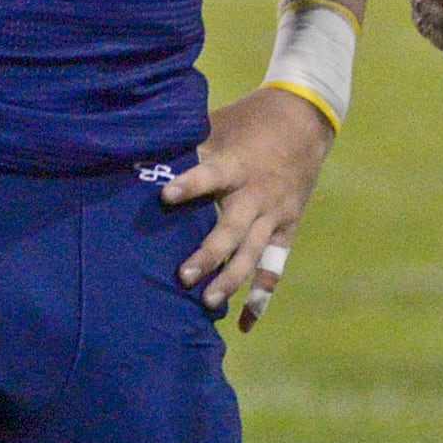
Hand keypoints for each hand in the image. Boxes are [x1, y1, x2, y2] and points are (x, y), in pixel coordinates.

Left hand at [160, 85, 334, 330]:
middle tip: (183, 276)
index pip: (211, 174)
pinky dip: (262, 295)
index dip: (189, 184)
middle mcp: (257, 193)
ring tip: (207, 302)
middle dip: (209, 253)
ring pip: (253, 253)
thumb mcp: (218, 124)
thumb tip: (137, 154)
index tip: (164, 196)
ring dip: (231, 279)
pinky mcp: (286, 228)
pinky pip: (275, 266)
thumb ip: (186, 144)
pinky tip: (245, 322)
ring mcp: (274, 214)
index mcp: (237, 164)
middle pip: (233, 229)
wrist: (306, 119)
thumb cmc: (249, 121)